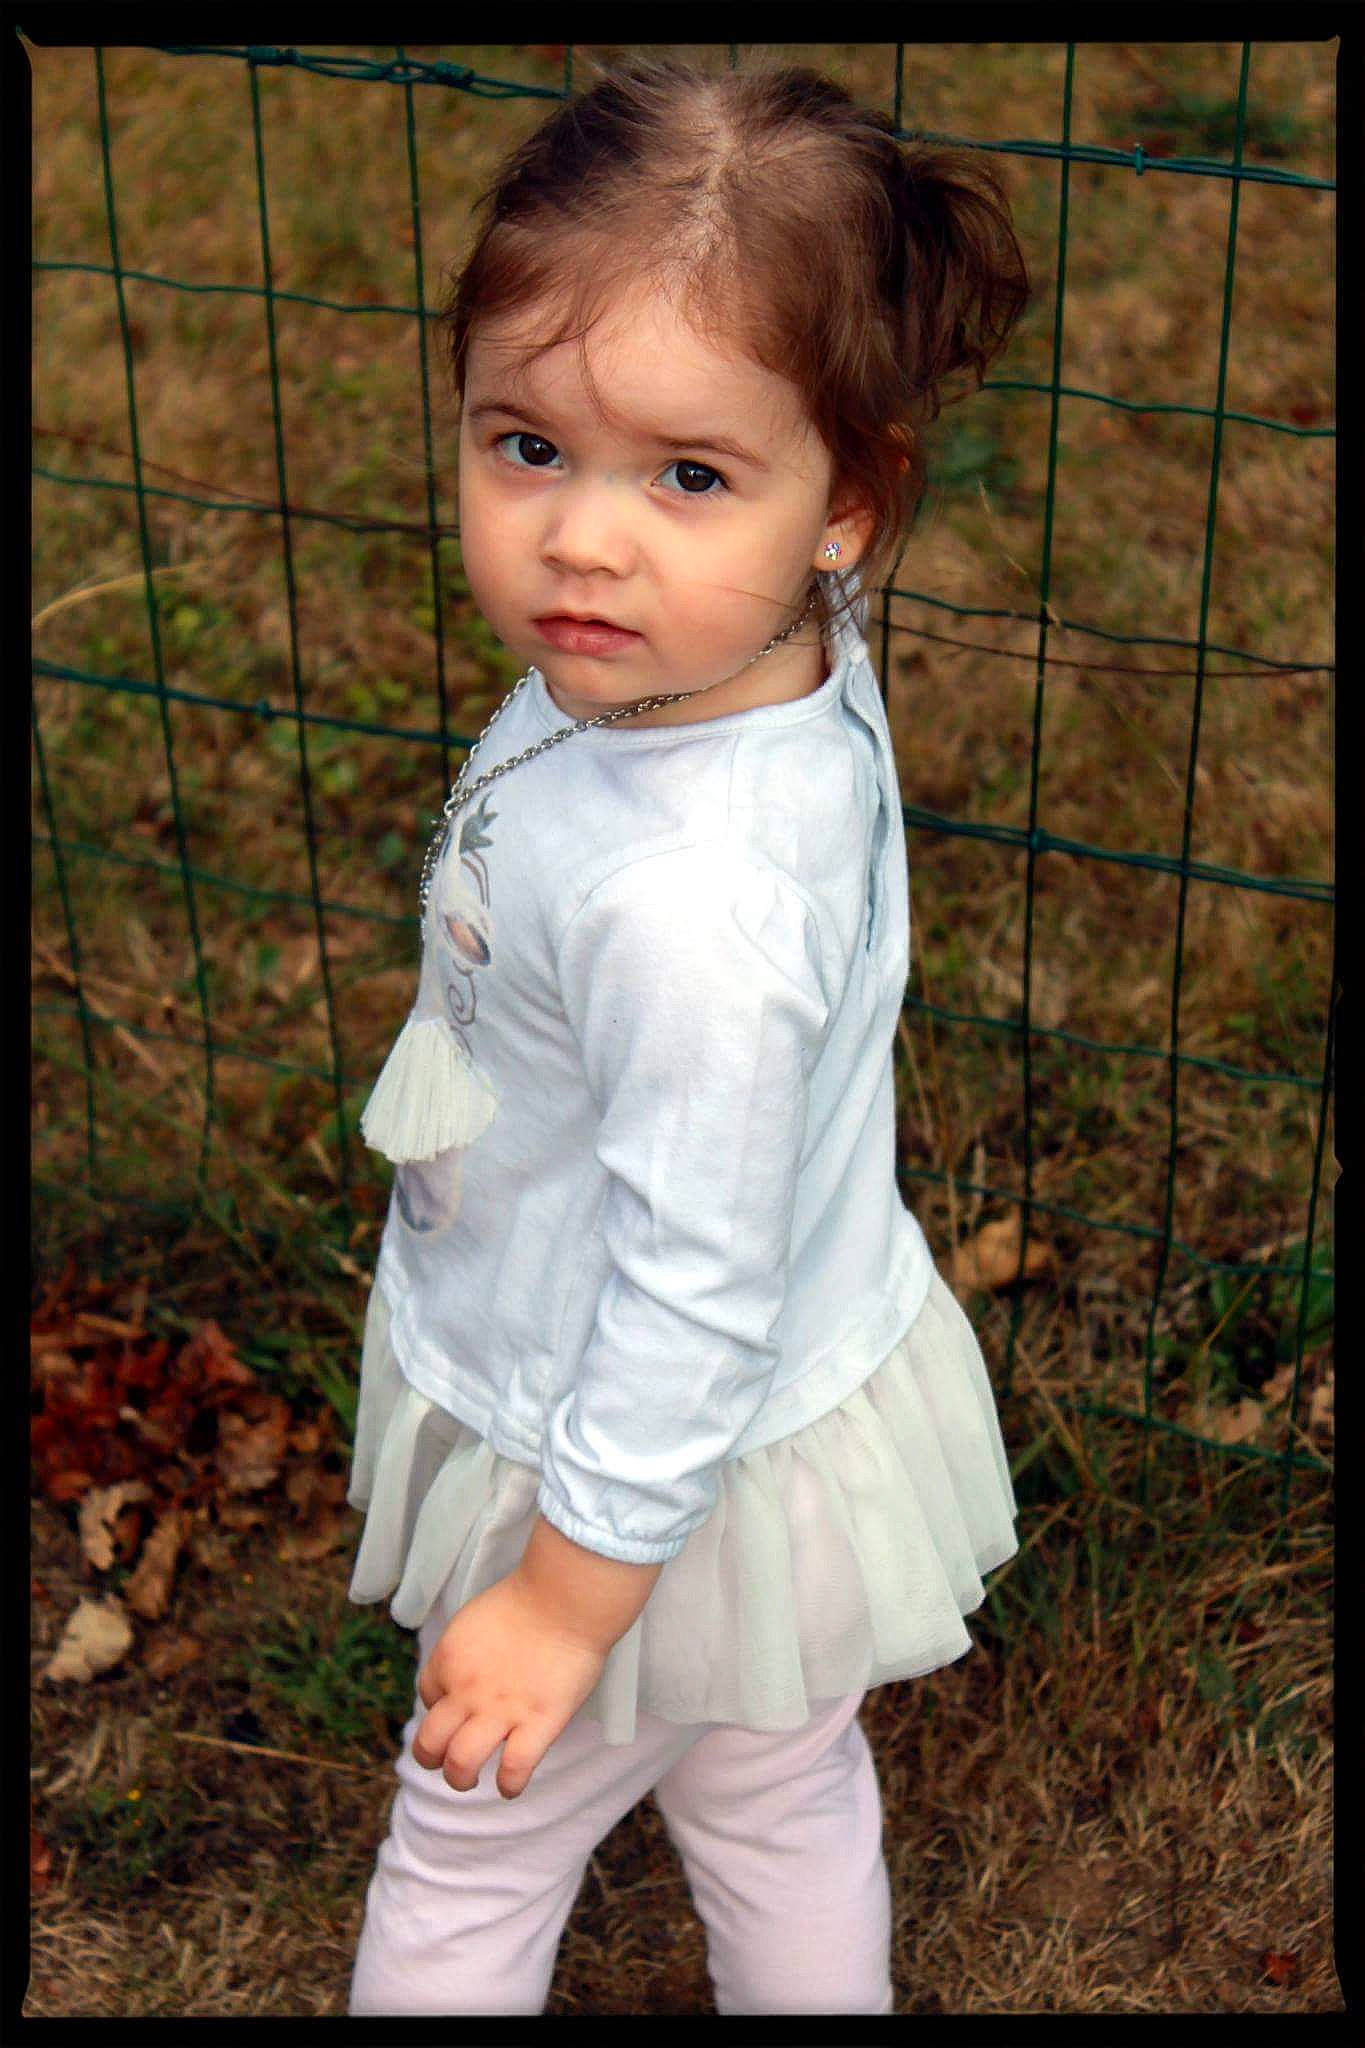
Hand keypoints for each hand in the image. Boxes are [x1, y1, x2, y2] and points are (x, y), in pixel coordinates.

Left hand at [411, 1569, 607, 1799]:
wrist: (566, 1597)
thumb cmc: (531, 1597)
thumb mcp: (477, 1617)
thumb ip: (467, 1650)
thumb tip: (471, 1672)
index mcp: (449, 1659)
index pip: (426, 1696)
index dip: (438, 1707)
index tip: (454, 1710)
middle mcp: (466, 1691)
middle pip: (429, 1742)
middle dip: (432, 1757)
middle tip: (446, 1758)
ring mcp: (501, 1711)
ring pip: (460, 1764)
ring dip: (460, 1777)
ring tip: (470, 1778)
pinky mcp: (537, 1724)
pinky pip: (513, 1770)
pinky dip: (508, 1785)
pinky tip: (510, 1786)